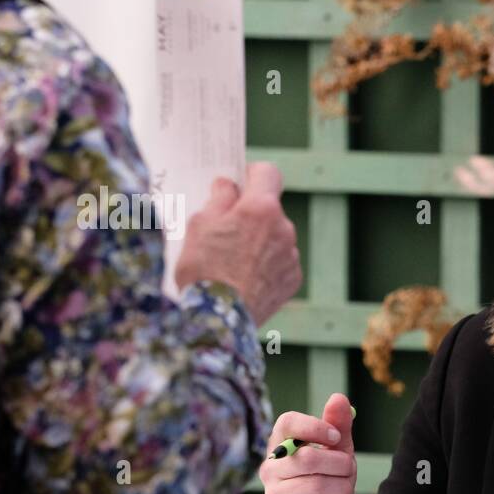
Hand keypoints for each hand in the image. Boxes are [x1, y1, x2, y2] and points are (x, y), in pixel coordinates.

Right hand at [174, 162, 301, 325]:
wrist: (219, 321)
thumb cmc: (204, 269)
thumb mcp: (200, 225)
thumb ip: (219, 199)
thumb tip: (228, 185)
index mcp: (261, 208)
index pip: (268, 173)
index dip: (253, 174)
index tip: (241, 182)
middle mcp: (284, 229)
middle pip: (270, 209)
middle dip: (251, 214)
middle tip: (226, 229)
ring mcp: (291, 255)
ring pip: (275, 237)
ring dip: (259, 241)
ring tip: (232, 260)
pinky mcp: (293, 279)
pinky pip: (280, 261)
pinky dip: (266, 264)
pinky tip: (245, 277)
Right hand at [260, 393, 355, 493]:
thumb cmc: (328, 481)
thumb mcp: (338, 451)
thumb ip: (338, 425)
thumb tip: (338, 397)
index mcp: (279, 445)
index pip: (288, 423)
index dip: (315, 427)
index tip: (335, 438)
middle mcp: (269, 469)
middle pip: (309, 457)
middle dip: (341, 465)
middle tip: (347, 472)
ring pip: (318, 485)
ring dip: (342, 489)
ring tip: (342, 491)